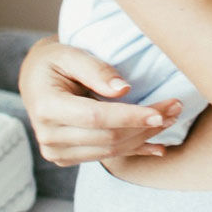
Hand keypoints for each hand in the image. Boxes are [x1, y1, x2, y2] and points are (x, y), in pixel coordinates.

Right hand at [18, 36, 181, 165]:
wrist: (35, 80)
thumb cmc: (54, 61)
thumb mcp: (69, 54)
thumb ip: (95, 70)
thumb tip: (123, 89)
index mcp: (46, 107)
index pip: (96, 117)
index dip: (130, 116)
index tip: (160, 113)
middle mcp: (49, 135)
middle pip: (109, 136)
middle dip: (146, 125)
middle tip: (175, 108)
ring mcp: (57, 151)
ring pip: (112, 150)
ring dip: (145, 137)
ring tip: (171, 119)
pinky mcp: (68, 158)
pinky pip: (108, 156)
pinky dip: (135, 151)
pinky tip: (158, 147)